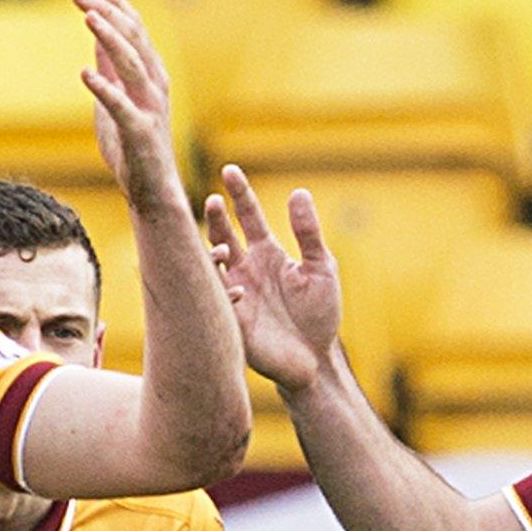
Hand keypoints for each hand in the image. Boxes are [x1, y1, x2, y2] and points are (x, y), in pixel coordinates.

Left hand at [72, 0, 184, 212]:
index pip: (136, 31)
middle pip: (134, 39)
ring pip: (132, 63)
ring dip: (110, 37)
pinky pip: (122, 106)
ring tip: (88, 16)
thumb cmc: (133, 149)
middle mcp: (155, 86)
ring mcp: (150, 108)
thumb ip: (109, 71)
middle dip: (107, 12)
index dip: (117, 5)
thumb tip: (96, 40)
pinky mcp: (141, 133)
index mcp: (151, 76)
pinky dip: (104, 88)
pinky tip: (85, 74)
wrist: (152, 193)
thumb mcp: (115, 101)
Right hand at [204, 165, 341, 392]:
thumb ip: (308, 232)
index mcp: (266, 253)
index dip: (239, 193)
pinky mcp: (231, 319)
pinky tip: (240, 291)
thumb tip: (299, 192)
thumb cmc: (320, 314)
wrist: (315, 360)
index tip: (230, 170)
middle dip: (216, 218)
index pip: (247, 216)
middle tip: (215, 201)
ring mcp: (235, 292)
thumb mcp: (321, 268)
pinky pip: (217, 300)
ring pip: (211, 265)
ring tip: (224, 249)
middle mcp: (245, 269)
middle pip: (223, 234)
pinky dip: (224, 292)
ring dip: (212, 254)